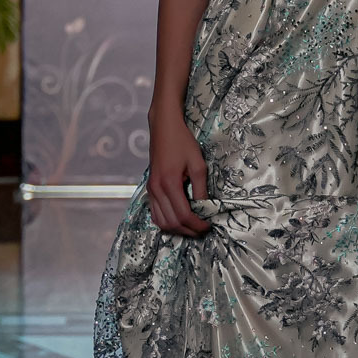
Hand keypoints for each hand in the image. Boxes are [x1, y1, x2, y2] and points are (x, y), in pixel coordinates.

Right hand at [147, 109, 211, 235]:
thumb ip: (201, 188)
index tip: (208, 226)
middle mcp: (156, 190)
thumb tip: (205, 208)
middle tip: (203, 229)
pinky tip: (178, 219)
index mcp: (169, 183)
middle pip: (172, 222)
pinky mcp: (149, 188)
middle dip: (189, 230)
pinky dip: (166, 222)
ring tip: (192, 226)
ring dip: (177, 229)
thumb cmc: (182, 142)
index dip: (197, 225)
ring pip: (161, 222)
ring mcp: (151, 190)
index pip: (183, 215)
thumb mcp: (198, 164)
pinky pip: (155, 213)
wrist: (164, 127)